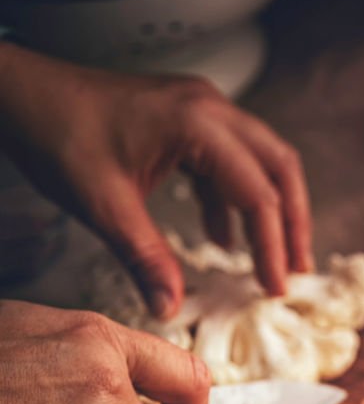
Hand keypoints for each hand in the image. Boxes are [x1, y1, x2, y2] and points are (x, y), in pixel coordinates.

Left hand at [0, 44, 311, 315]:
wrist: (23, 94)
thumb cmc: (58, 132)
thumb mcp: (105, 206)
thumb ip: (146, 260)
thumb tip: (170, 309)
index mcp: (197, 125)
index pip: (259, 193)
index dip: (273, 247)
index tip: (274, 287)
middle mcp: (209, 110)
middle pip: (279, 168)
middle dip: (293, 223)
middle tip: (296, 271)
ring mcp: (200, 111)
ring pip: (261, 161)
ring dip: (270, 210)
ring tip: (272, 258)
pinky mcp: (186, 121)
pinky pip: (229, 162)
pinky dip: (234, 202)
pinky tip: (221, 238)